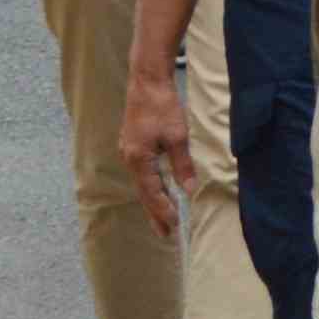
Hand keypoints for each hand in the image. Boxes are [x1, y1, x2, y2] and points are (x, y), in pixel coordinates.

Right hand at [117, 59, 193, 239]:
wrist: (146, 83)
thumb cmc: (162, 108)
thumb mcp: (177, 137)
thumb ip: (182, 165)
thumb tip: (189, 189)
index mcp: (138, 159)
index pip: (152, 192)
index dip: (163, 210)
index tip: (174, 227)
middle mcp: (129, 158)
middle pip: (144, 192)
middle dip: (156, 214)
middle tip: (165, 235)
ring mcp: (128, 152)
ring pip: (143, 184)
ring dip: (154, 202)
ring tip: (163, 220)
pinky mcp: (132, 146)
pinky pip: (142, 173)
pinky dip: (151, 186)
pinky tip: (158, 192)